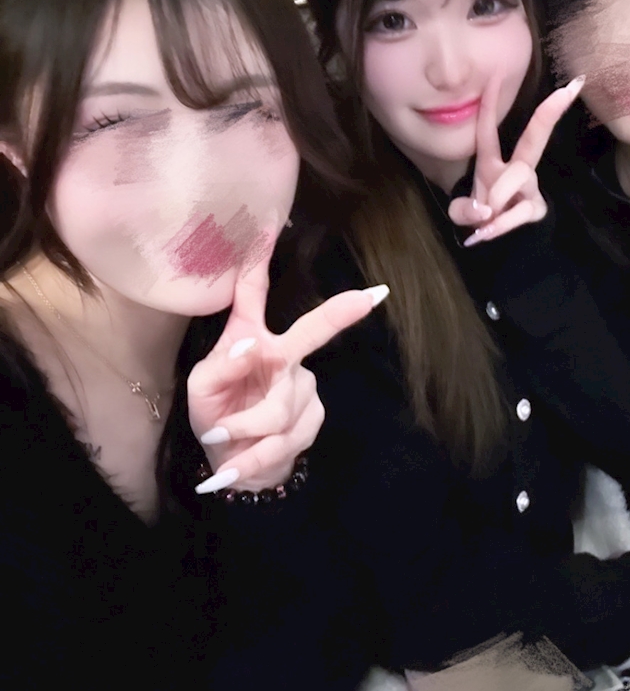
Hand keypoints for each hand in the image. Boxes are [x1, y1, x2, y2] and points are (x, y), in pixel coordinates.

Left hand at [187, 240, 387, 493]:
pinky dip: (252, 456)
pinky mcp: (313, 417)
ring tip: (223, 444)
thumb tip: (252, 348)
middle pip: (311, 331)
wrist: (234, 465)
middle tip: (367, 296)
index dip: (259, 262)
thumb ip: (220, 368)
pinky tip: (234, 467)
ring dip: (243, 431)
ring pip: (279, 407)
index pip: (253, 297)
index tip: (269, 223)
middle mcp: (282, 356)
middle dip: (340, 311)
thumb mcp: (201, 391)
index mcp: (249, 339)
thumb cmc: (217, 418)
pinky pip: (284, 437)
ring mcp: (303, 386)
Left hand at [448, 74, 584, 245]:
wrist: (505, 247)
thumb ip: (463, 210)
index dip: (490, 104)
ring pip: (520, 175)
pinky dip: (500, 224)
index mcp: (492, 163)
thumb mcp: (465, 213)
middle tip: (567, 90)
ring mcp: (530, 188)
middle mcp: (516, 170)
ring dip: (498, 193)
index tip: (497, 73)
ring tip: (485, 214)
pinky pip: (520, 210)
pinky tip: (486, 233)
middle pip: (533, 138)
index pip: (488, 130)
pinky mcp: (537, 209)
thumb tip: (484, 210)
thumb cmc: (484, 217)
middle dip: (548, 114)